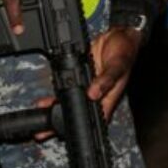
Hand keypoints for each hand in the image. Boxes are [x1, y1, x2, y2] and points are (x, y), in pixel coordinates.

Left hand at [24, 28, 142, 141]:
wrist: (119, 34)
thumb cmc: (126, 52)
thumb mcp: (118, 65)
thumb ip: (106, 79)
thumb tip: (94, 93)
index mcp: (107, 98)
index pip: (93, 119)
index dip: (80, 127)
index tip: (65, 132)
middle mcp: (95, 95)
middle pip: (77, 112)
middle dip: (60, 122)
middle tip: (43, 133)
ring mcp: (86, 85)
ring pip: (68, 100)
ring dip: (55, 106)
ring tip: (41, 113)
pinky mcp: (78, 74)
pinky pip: (65, 84)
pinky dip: (56, 90)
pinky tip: (46, 95)